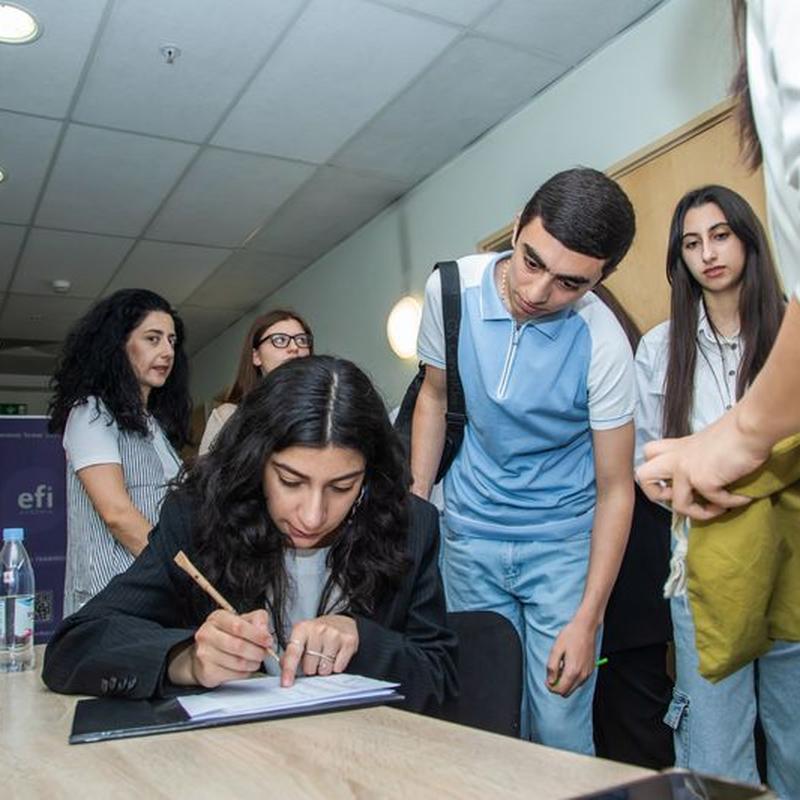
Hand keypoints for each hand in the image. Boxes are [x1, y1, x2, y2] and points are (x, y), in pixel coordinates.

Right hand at [170, 608, 272, 687]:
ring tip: (256, 660)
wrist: (206, 653)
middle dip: (257, 651)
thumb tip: (264, 631)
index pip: (238, 626)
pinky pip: (234, 674)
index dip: (257, 635)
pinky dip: (245, 673)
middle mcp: (207, 634)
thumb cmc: (227, 634)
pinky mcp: (207, 671)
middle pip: (238, 645)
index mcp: (217, 618)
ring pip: (238, 662)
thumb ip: (257, 619)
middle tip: (265, 653)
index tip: (268, 640)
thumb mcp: (243, 620)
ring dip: (253, 663)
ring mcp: (204, 654)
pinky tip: (245, 667)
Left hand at [280, 614, 358, 687]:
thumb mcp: (301, 637)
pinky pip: (338, 667)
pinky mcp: (349, 641)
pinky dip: (336, 667)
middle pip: (309, 666)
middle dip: (311, 668)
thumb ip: (290, 653)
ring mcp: (334, 634)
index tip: (286, 683)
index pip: (293, 652)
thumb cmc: (318, 633)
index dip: (289, 670)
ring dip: (323, 669)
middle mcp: (318, 629)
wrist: (342, 621)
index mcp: (302, 628)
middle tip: (315, 658)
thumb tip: (284, 668)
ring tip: (325, 657)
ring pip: (324, 669)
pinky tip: (336, 656)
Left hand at [545, 618, 597, 696]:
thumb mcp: (556, 649)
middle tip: (553, 672)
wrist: (585, 628)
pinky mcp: (590, 670)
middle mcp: (582, 675)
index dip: (550, 687)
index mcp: (573, 671)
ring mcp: (588, 673)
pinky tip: (569, 664)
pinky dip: (572, 677)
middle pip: (567, 692)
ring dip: (565, 681)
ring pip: (573, 687)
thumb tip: (550, 681)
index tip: (547, 678)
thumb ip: (552, 667)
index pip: (560, 690)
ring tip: (562, 665)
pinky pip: (579, 681)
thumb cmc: (570, 636)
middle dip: (558, 686)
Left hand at [636, 410, 768, 519]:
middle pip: (642, 476)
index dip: (657, 472)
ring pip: (676, 504)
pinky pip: (715, 504)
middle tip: (683, 497)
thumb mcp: (707, 443)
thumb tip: (703, 483)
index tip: (678, 482)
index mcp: (677, 448)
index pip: (649, 455)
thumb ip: (698, 458)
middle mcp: (676, 458)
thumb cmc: (737, 431)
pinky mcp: (703, 480)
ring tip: (718, 508)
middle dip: (656, 494)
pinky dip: (731, 504)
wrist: (751, 425)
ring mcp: (686, 469)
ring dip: (699, 513)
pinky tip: (743, 498)